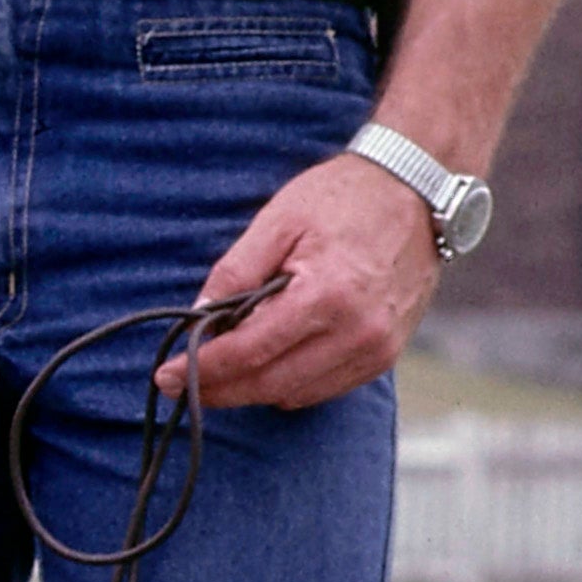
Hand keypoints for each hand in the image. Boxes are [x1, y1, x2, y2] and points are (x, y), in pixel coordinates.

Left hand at [167, 151, 439, 408]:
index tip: (165, 376)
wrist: (415, 188)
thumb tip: (199, 315)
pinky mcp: (387, 354)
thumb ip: (236, 272)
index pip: (249, 352)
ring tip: (222, 372)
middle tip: (183, 386)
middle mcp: (357, 331)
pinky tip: (269, 364)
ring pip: (297, 393)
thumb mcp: (278, 220)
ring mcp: (378, 347)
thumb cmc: (345, 197)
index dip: (202, 370)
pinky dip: (291, 384)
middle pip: (269, 383)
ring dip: (254, 389)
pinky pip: (326, 388)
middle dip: (220, 389)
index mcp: (326, 296)